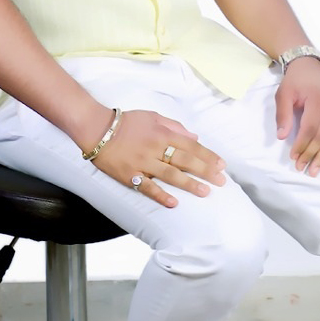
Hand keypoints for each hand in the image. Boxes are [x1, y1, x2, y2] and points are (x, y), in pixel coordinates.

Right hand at [91, 109, 226, 207]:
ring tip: (205, 192)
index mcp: (162, 133)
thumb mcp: (153, 116)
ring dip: (189, 184)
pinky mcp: (129, 175)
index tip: (221, 165)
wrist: (97, 129)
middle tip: (221, 181)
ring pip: (170, 175)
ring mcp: (143, 163)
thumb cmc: (126, 122)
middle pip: (185, 161)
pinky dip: (160, 196)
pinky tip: (174, 203)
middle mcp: (155, 148)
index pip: (191, 145)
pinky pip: (147, 187)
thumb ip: (174, 126)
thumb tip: (194, 137)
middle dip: (206, 171)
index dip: (208, 156)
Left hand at [275, 58, 319, 175]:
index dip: (302, 145)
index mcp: (318, 101)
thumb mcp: (284, 94)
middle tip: (302, 168)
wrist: (311, 67)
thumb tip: (282, 136)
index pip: (310, 129)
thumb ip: (283, 114)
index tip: (293, 157)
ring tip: (315, 170)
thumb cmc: (296, 81)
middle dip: (312, 154)